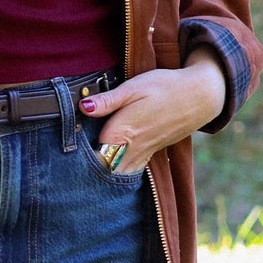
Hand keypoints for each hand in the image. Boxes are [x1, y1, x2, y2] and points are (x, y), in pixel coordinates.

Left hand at [79, 49, 226, 174]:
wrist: (199, 97)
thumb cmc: (164, 87)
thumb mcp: (134, 87)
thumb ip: (107, 101)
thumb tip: (83, 107)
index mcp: (121, 132)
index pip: (91, 155)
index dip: (76, 155)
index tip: (63, 154)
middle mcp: (131, 148)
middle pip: (102, 171)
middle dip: (86, 171)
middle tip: (69, 168)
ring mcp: (142, 154)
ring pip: (116, 175)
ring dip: (102, 173)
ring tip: (85, 169)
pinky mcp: (150, 154)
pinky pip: (130, 171)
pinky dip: (118, 173)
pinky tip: (107, 167)